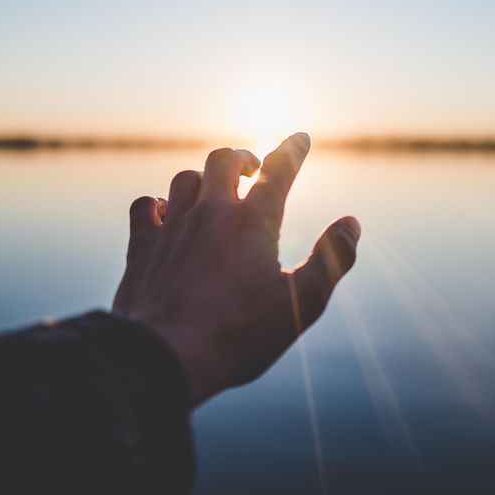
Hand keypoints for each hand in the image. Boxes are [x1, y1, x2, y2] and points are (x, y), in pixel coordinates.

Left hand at [112, 133, 360, 406]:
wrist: (164, 356)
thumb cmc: (239, 335)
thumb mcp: (302, 305)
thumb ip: (332, 260)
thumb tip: (351, 224)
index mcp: (253, 222)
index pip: (278, 170)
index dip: (292, 149)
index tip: (300, 138)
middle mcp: (211, 213)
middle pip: (224, 160)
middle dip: (243, 158)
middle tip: (252, 169)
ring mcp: (172, 227)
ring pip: (185, 179)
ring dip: (203, 179)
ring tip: (213, 192)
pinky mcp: (142, 247)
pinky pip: (146, 206)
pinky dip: (159, 203)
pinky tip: (166, 215)